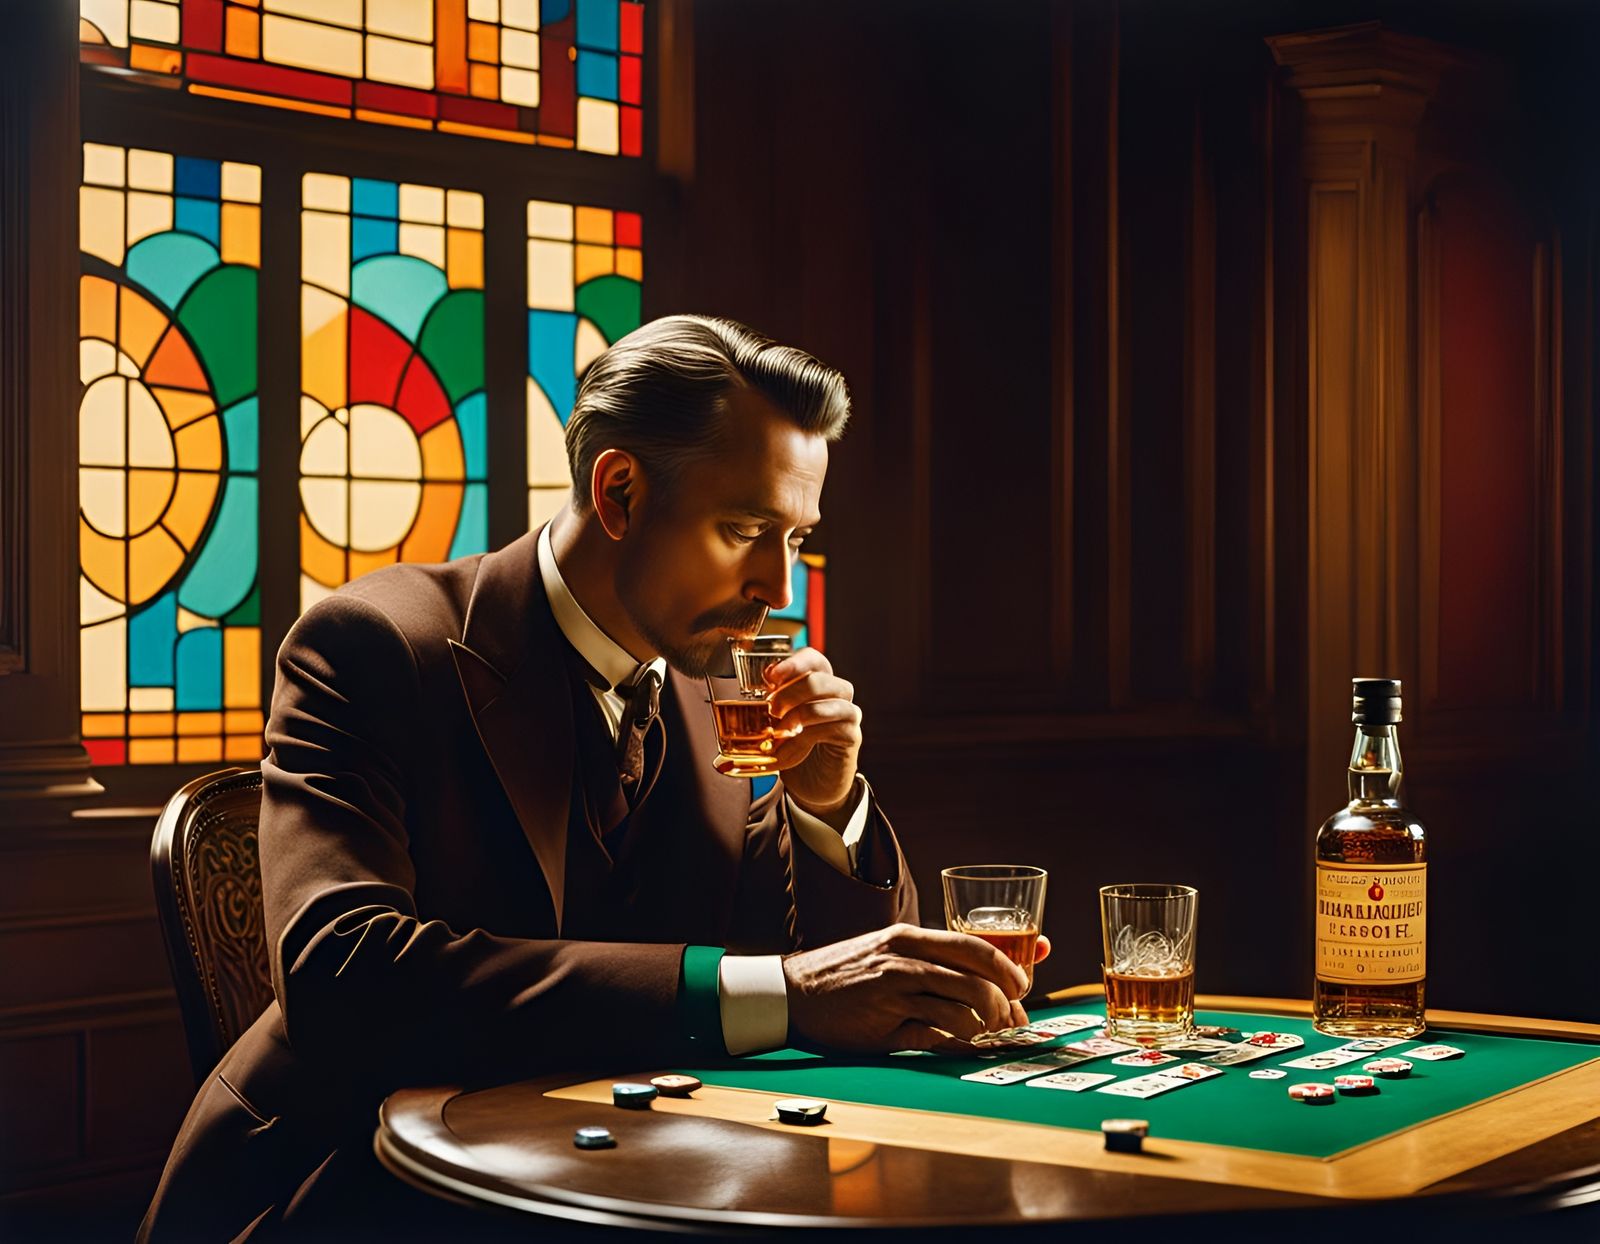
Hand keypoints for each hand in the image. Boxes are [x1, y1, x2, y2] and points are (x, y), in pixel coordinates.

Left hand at [763, 647, 860, 813]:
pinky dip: (801, 742)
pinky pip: (828, 730)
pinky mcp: (852, 736)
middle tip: (771, 709)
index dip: (793, 664)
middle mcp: (837, 693)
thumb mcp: (777, 722)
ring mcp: (848, 712)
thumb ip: (767, 708)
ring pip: (828, 702)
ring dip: (797, 715)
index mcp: (819, 681)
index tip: (770, 677)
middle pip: (819, 678)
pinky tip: (784, 753)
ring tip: (777, 731)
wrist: (813, 782)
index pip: (813, 659)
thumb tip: (735, 705)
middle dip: (790, 693)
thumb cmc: (795, 745)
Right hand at [782, 924, 1030, 1052]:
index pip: (973, 947)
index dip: (1007, 967)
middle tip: (1013, 1018)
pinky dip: (960, 1045)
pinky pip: (937, 1039)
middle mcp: (904, 964)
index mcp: (908, 938)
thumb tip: (979, 971)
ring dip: (984, 1028)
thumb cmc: (847, 970)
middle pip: (977, 983)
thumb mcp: (887, 949)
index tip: (1023, 984)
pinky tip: (966, 1045)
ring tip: (986, 1032)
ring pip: (963, 1013)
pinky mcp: (886, 1031)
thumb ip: (929, 957)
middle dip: (1005, 1006)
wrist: (794, 992)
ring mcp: (895, 998)